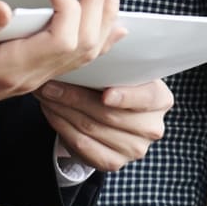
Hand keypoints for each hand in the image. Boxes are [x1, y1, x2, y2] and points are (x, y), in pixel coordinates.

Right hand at [0, 0, 127, 139]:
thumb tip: (3, 8)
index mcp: (12, 69)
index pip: (62, 40)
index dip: (68, 8)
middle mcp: (31, 75)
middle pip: (84, 43)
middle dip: (97, 4)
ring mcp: (34, 75)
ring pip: (86, 51)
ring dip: (103, 16)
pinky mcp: (32, 71)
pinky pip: (76, 58)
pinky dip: (98, 37)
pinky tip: (110, 25)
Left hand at [37, 77, 174, 171]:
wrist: (113, 115)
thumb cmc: (117, 85)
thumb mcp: (123, 72)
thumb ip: (114, 64)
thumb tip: (95, 42)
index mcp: (160, 100)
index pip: (147, 98)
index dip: (126, 97)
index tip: (106, 94)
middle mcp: (152, 127)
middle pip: (110, 115)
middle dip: (75, 96)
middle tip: (51, 82)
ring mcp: (134, 149)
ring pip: (91, 129)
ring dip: (62, 110)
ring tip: (46, 93)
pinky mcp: (114, 163)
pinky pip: (82, 146)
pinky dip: (62, 127)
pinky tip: (51, 111)